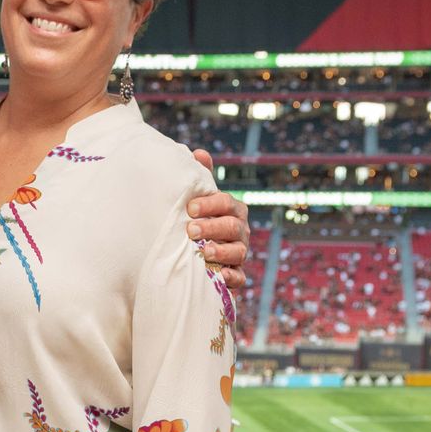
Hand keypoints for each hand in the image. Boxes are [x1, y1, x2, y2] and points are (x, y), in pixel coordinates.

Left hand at [187, 150, 249, 293]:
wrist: (195, 254)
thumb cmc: (198, 220)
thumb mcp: (198, 199)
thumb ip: (201, 177)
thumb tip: (199, 153)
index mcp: (232, 210)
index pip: (226, 203)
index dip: (210, 204)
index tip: (190, 208)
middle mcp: (240, 230)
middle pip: (232, 226)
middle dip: (212, 227)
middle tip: (191, 230)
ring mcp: (239, 253)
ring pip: (237, 252)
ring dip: (221, 252)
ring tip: (204, 252)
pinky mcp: (237, 275)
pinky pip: (240, 278)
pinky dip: (232, 278)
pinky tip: (221, 277)